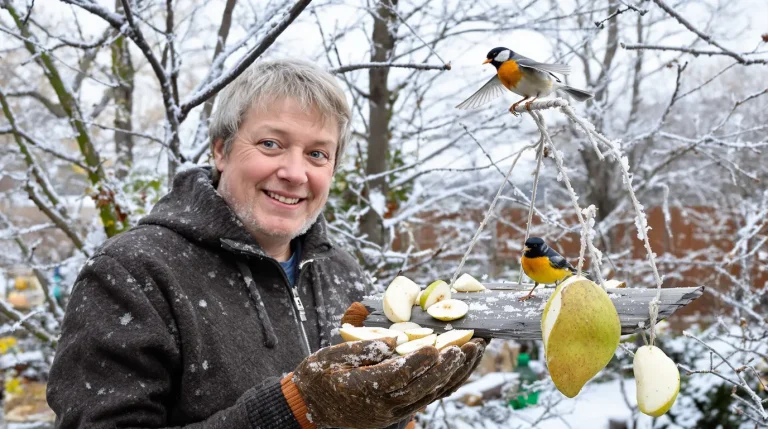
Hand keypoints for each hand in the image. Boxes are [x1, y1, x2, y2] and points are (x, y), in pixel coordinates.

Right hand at [291, 336, 484, 428]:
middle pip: (421, 388)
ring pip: (430, 395)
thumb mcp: (329, 357)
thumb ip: (361, 349)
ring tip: (473, 352)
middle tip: (467, 346)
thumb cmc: (318, 376)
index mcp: (361, 390)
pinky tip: (460, 366)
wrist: (311, 406)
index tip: (437, 347)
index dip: (419, 363)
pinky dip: (446, 382)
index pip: (396, 377)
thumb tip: (394, 338)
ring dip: (454, 374)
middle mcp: (381, 407)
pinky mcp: (398, 412)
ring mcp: (392, 412)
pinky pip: (427, 398)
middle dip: (447, 367)